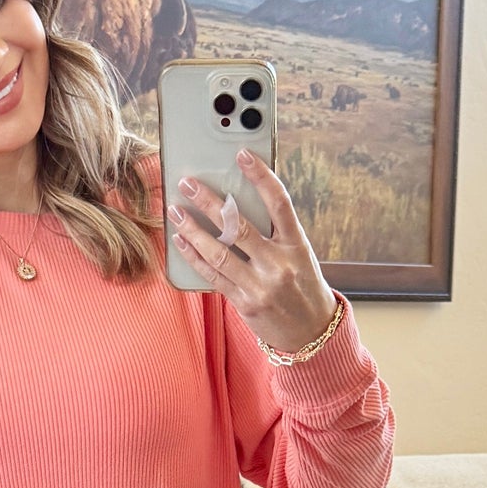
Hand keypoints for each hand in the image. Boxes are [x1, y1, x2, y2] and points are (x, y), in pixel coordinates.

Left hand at [168, 149, 338, 354]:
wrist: (311, 333)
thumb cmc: (303, 286)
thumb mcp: (299, 255)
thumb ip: (274, 233)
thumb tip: (237, 204)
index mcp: (296, 245)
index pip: (279, 202)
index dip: (260, 176)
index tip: (242, 155)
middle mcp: (278, 264)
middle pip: (239, 226)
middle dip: (210, 203)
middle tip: (188, 183)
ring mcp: (260, 286)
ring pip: (220, 252)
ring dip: (193, 230)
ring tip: (175, 212)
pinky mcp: (244, 303)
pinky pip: (213, 276)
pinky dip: (194, 257)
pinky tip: (181, 242)